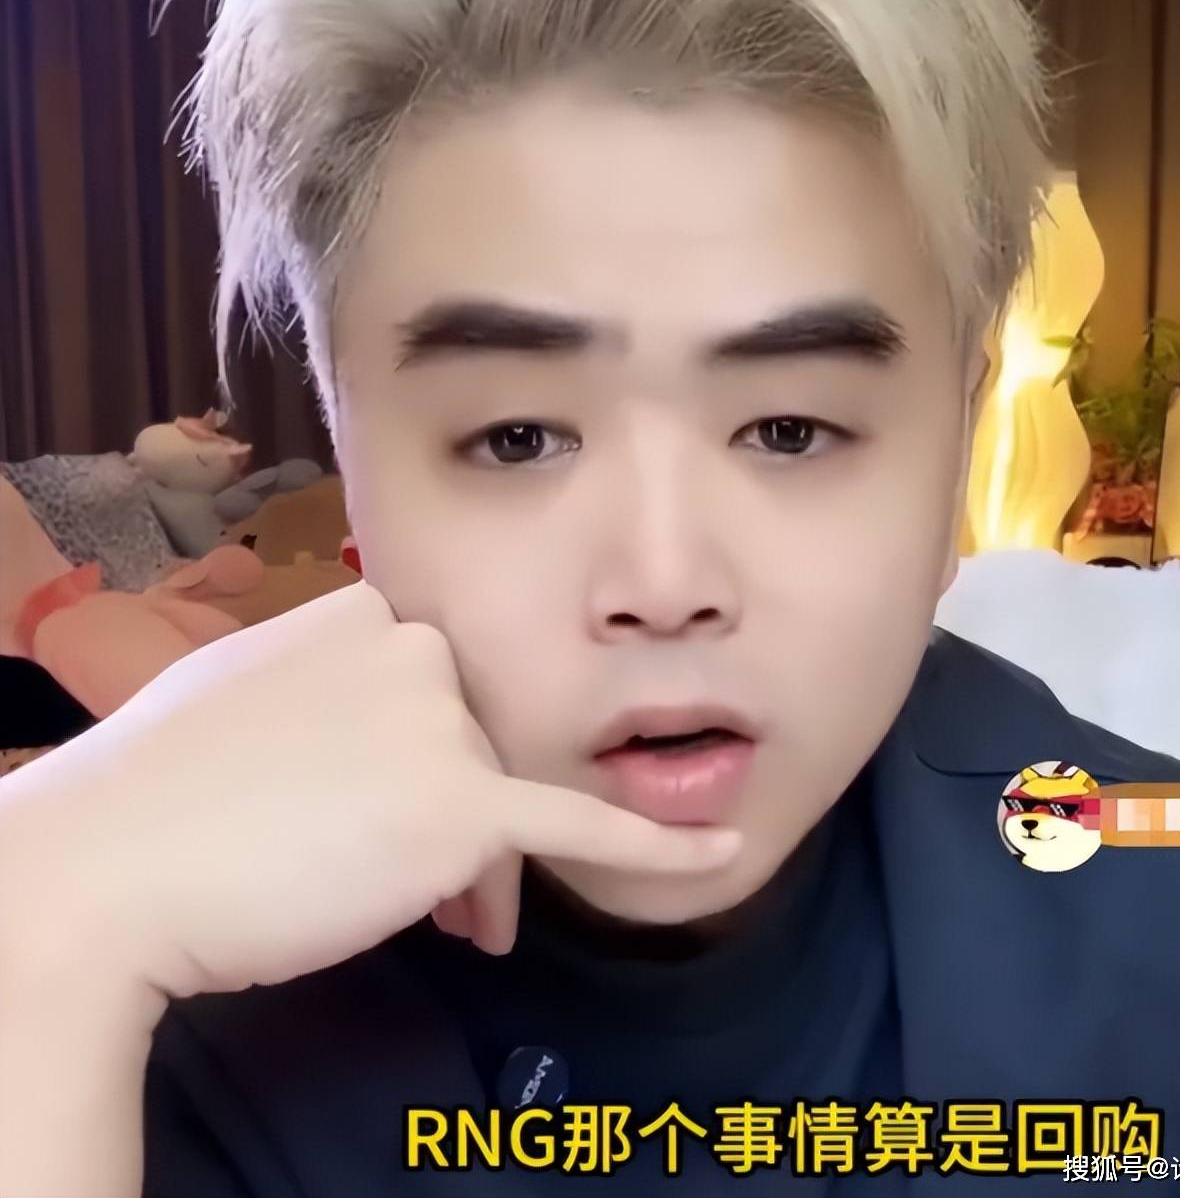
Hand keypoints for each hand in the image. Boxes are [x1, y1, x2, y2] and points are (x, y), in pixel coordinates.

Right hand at [0, 581, 738, 1004]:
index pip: (434, 684)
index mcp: (362, 612)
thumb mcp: (243, 703)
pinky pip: (576, 824)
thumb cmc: (158, 793)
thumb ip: (326, 695)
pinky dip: (652, 842)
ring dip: (471, 864)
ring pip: (501, 799)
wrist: (112, 868)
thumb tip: (378, 750)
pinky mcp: (464, 804)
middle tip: (409, 877)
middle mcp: (415, 648)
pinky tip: (716, 848)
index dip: (419, 755)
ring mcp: (442, 722)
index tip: (380, 811)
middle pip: (472, 740)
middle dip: (453, 813)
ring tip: (442, 918)